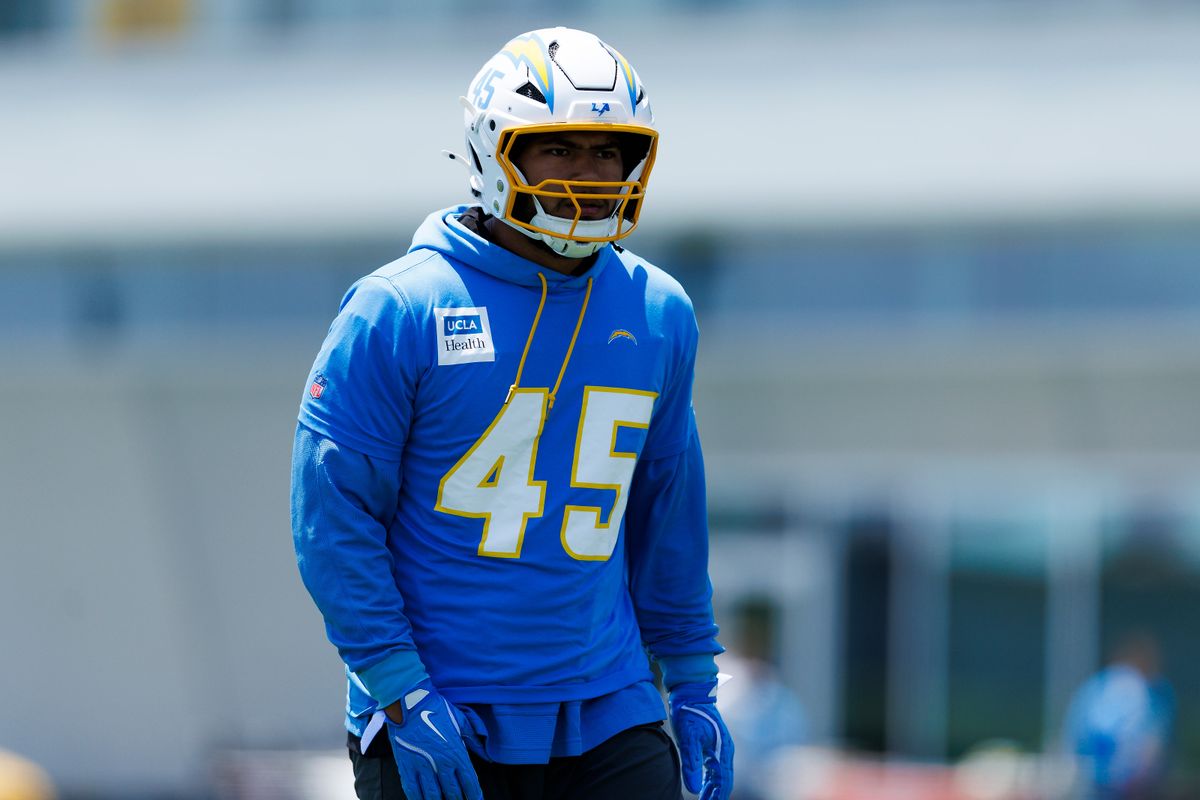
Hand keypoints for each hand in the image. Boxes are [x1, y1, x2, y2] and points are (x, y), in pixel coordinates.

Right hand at [385, 680, 482, 799]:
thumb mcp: (461, 721)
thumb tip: (486, 754)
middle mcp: (441, 764)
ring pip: (433, 796)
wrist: (409, 702)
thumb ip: (474, 740)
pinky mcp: (406, 767)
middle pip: (452, 793)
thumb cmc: (436, 709)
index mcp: (457, 753)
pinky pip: (412, 791)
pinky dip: (418, 799)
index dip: (475, 795)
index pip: (470, 782)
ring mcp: (422, 767)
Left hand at [669, 681, 733, 799]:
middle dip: (716, 796)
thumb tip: (693, 788)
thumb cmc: (689, 713)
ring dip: (713, 790)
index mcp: (722, 751)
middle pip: (723, 781)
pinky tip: (702, 788)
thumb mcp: (688, 738)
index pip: (723, 781)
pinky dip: (710, 781)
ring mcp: (720, 749)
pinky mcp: (712, 746)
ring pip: (719, 776)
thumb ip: (691, 763)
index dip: (718, 797)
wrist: (691, 692)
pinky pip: (714, 769)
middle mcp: (725, 751)